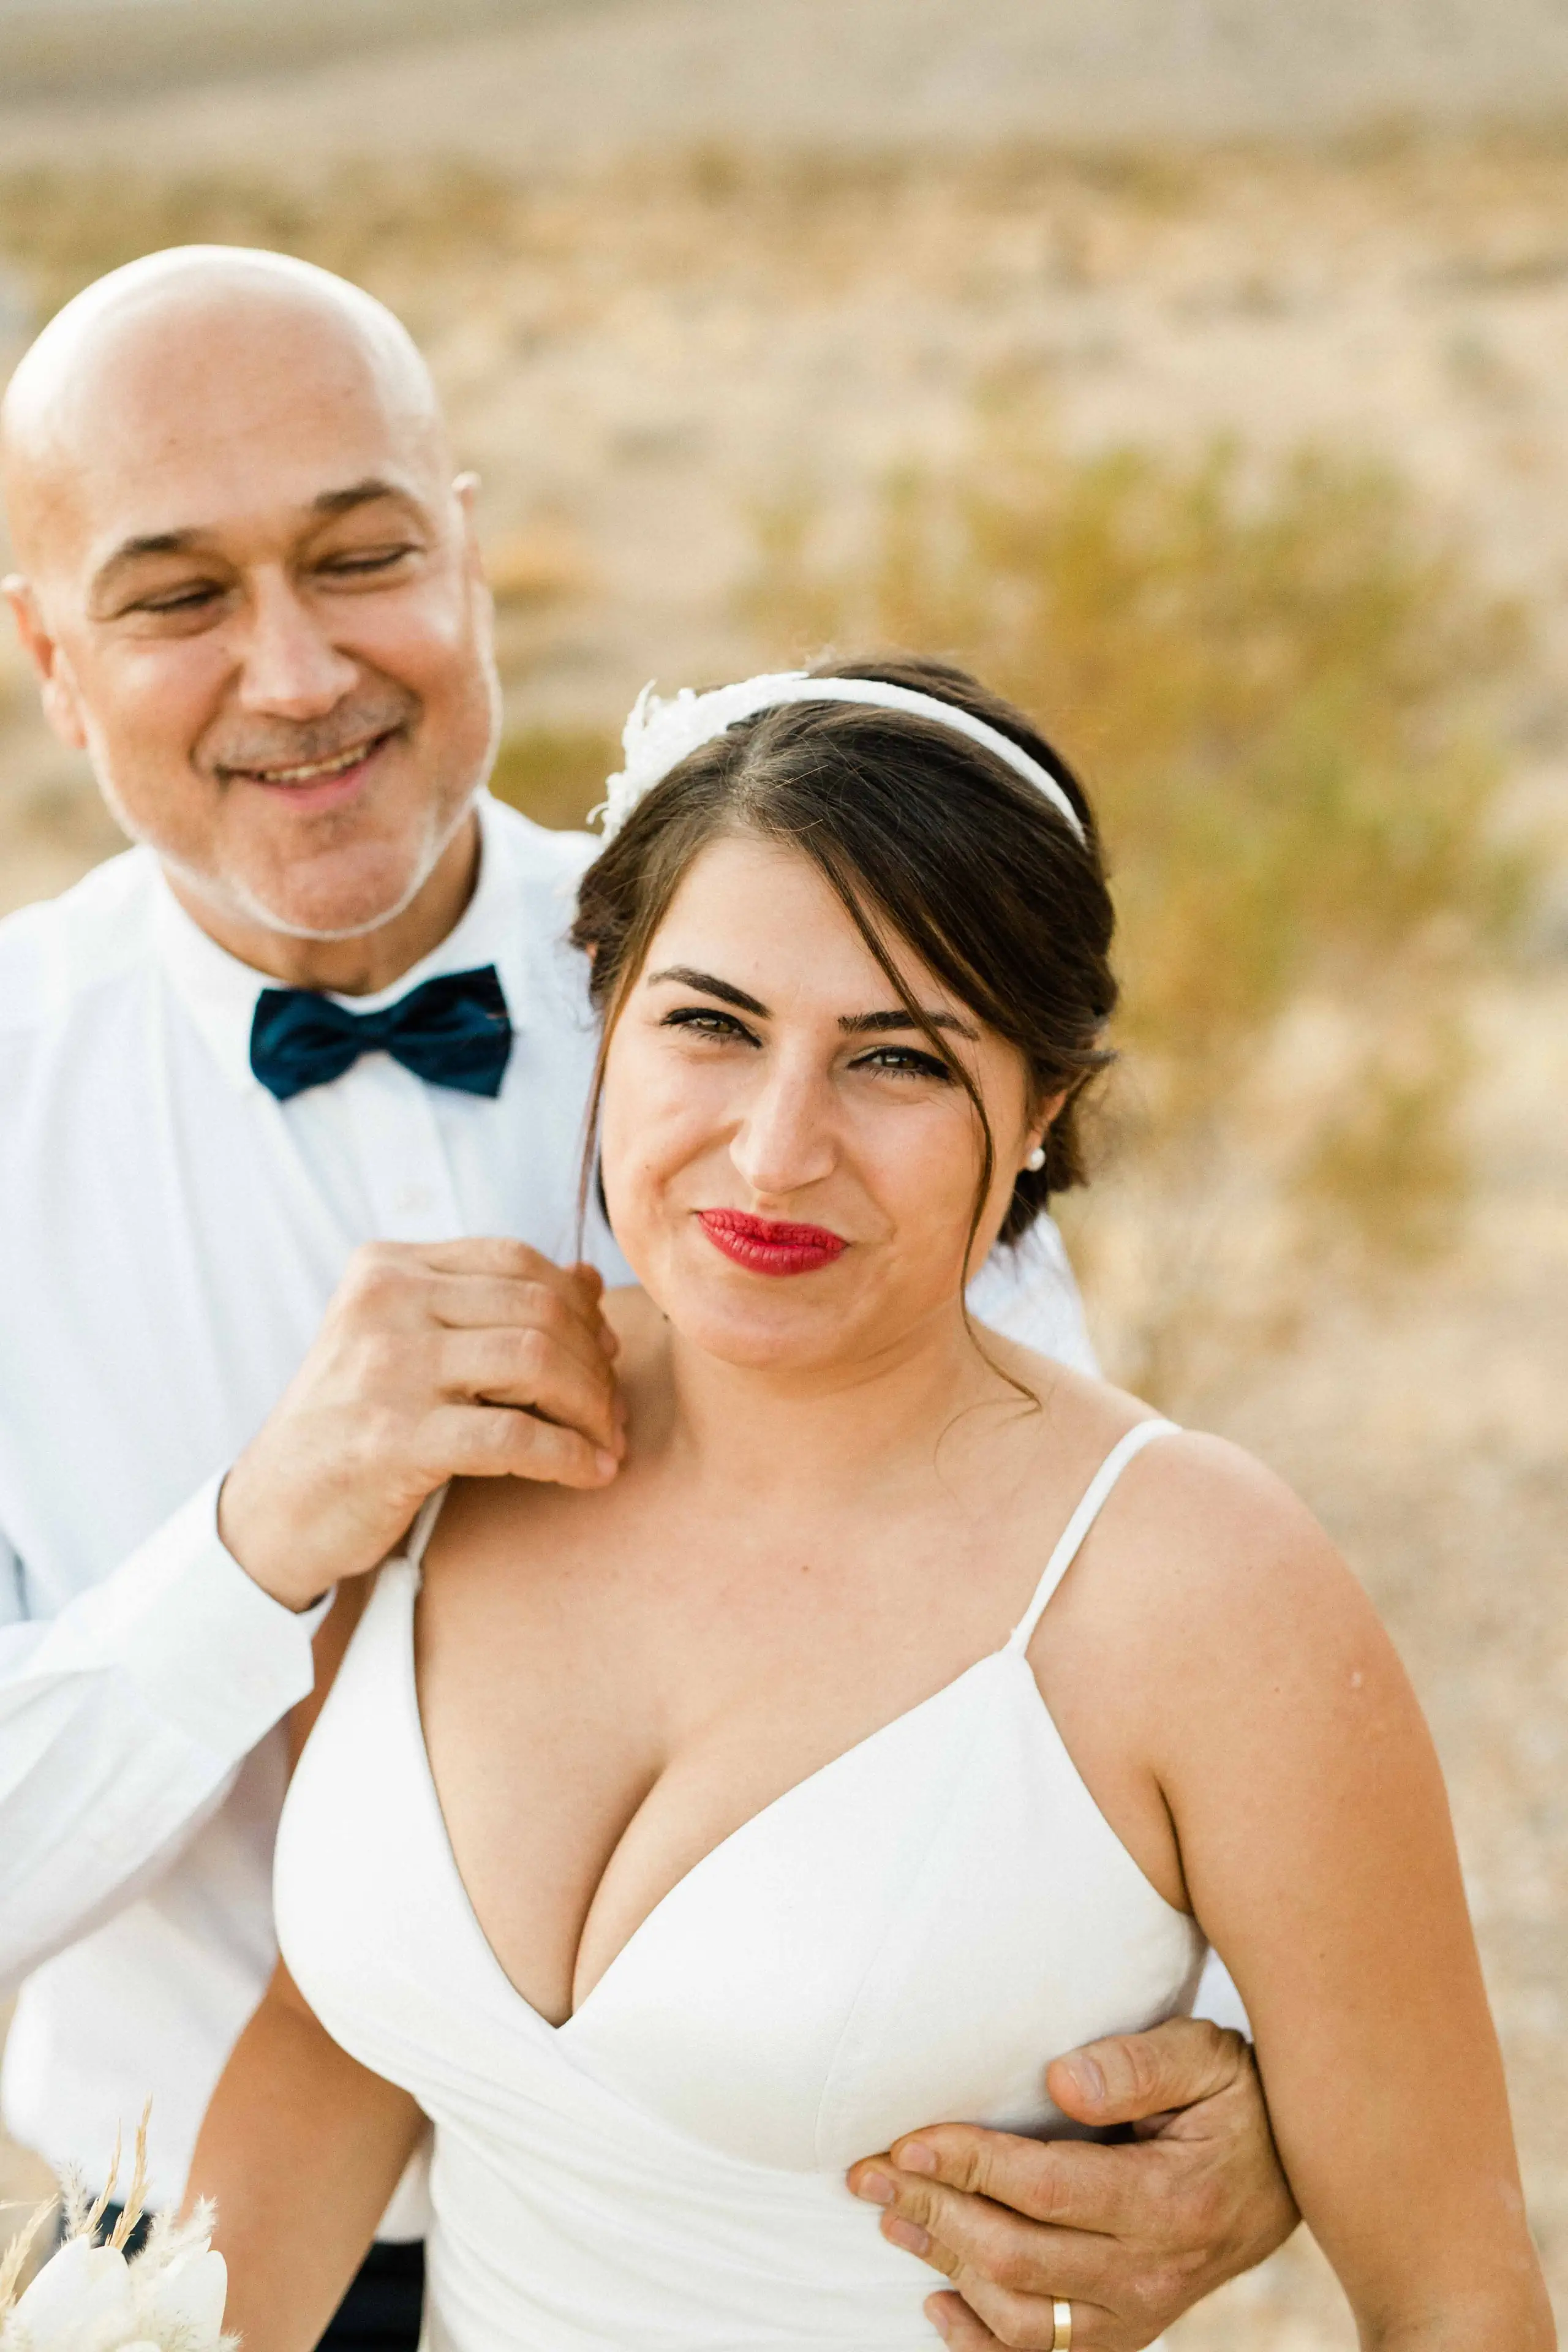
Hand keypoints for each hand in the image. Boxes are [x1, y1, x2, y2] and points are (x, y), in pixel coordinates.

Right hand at [218, 1239, 623, 1608]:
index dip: (578, 1307)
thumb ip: (487, 1309)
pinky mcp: (394, 1438)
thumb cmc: (354, 1426)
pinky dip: (569, 1455)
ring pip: (536, 1360)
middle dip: (594, 1363)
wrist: (273, 1511)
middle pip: (538, 1307)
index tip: (604, 1354)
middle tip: (614, 1411)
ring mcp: (386, 1368)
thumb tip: (588, 1279)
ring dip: (591, 1407)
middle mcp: (383, 1302)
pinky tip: (591, 1473)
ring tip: (607, 1443)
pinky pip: (515, 1435)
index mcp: (386, 1267)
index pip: (516, 1260)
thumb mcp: (411, 1347)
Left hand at [847, 2018, 1297, 2349]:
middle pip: (1018, 2258)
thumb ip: (1139, 2063)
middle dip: (934, 2213)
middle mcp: (1154, 2271)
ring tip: (893, 2220)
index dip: (965, 2165)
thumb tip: (1060, 2079)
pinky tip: (939, 2302)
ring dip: (947, 2268)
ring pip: (1023, 2318)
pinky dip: (983, 2342)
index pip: (1043, 2189)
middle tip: (869, 2175)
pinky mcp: (1131, 2331)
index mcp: (1172, 2199)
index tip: (905, 2141)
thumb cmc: (1239, 2099)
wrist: (1290, 2174)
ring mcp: (1142, 2312)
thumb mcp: (1207, 2057)